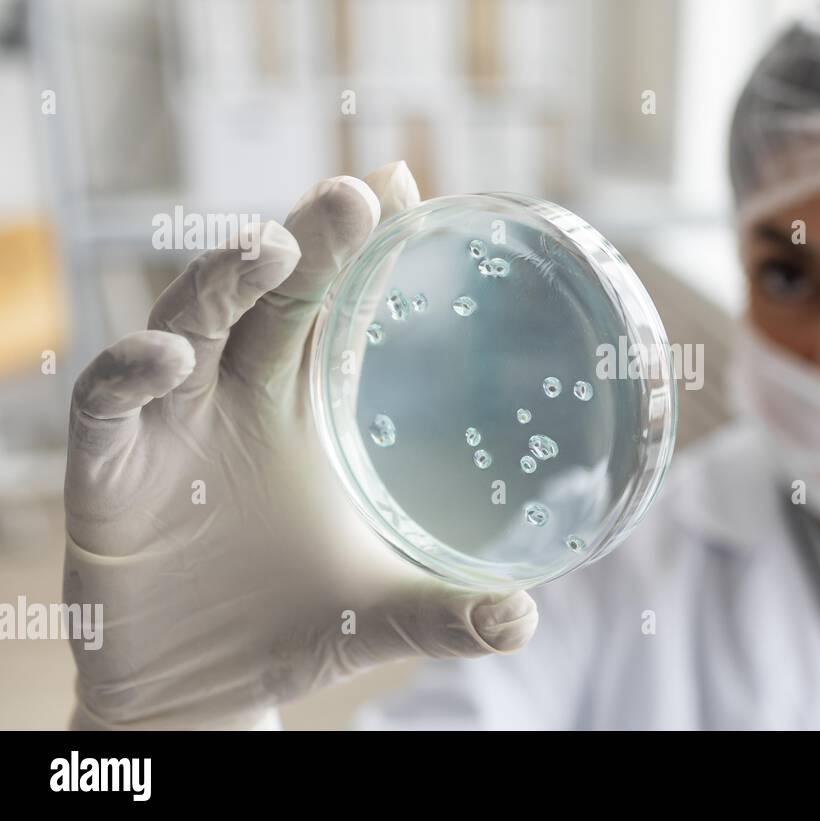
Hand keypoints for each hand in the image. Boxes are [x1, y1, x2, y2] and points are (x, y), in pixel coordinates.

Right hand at [63, 162, 537, 729]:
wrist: (202, 692)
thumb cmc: (294, 627)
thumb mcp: (379, 611)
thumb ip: (450, 612)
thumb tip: (525, 618)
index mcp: (299, 410)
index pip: (329, 307)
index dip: (359, 249)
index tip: (402, 188)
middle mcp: (232, 401)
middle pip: (266, 297)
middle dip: (307, 240)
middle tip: (358, 193)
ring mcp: (167, 431)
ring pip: (185, 326)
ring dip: (222, 284)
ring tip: (272, 248)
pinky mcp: (108, 477)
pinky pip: (109, 410)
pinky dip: (133, 376)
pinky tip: (171, 359)